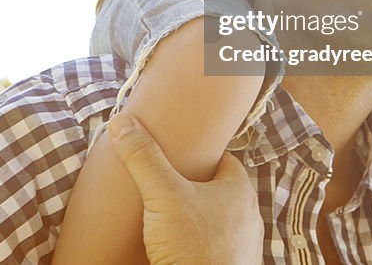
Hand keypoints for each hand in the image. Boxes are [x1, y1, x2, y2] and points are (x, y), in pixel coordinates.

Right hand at [109, 113, 262, 264]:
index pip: (225, 160)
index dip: (203, 154)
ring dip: (200, 218)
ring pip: (220, 221)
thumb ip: (144, 158)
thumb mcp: (162, 195)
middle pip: (221, 190)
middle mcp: (248, 217)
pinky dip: (201, 245)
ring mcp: (243, 246)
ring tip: (172, 218)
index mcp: (239, 190)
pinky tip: (179, 248)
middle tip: (170, 184)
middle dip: (198, 187)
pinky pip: (217, 248)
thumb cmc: (194, 247)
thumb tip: (123, 123)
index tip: (182, 153)